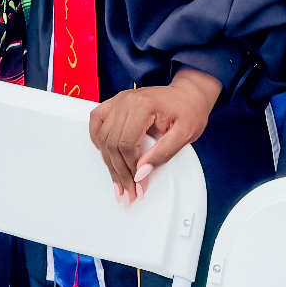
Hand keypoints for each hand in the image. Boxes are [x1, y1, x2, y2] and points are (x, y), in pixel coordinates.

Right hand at [89, 69, 221, 202]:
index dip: (131, 169)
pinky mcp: (117, 103)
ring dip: (108, 162)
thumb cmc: (188, 111)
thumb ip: (162, 154)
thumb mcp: (184, 134)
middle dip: (119, 172)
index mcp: (143, 105)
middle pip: (112, 142)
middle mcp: (126, 101)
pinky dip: (96, 138)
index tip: (139, 186)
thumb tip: (141, 172)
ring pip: (102, 136)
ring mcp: (119, 100)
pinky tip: (104, 153)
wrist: (188, 94)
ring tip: (117, 182)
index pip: (126, 143)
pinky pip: (96, 120)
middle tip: (128, 192)